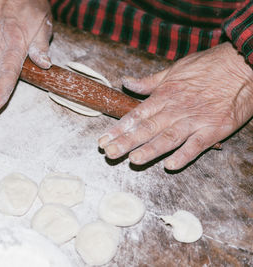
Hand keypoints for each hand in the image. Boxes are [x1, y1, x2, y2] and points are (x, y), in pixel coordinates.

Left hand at [98, 42, 252, 169]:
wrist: (242, 64)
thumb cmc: (208, 66)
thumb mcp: (174, 69)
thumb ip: (148, 81)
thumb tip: (126, 82)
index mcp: (164, 96)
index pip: (136, 115)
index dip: (119, 129)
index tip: (103, 140)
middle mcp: (176, 109)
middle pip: (147, 128)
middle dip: (126, 142)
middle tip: (109, 153)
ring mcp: (195, 120)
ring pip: (168, 138)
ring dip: (150, 150)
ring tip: (133, 160)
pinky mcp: (214, 128)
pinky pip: (197, 145)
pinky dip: (184, 155)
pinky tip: (171, 166)